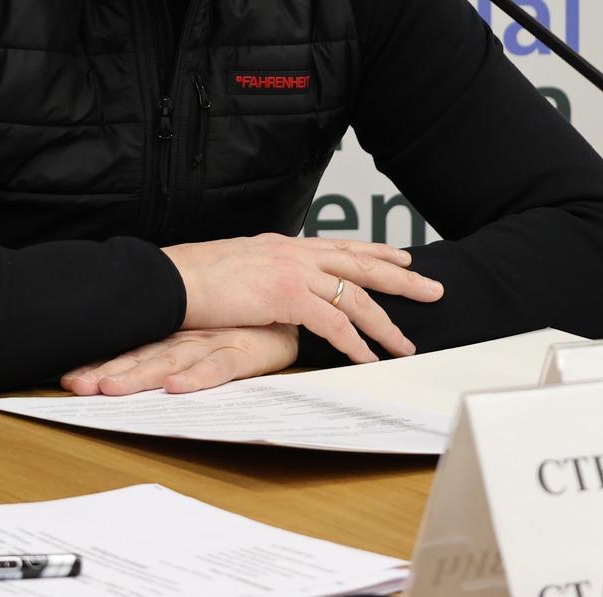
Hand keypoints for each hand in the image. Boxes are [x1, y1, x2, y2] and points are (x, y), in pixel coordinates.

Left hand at [62, 325, 298, 395]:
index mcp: (177, 332)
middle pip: (142, 356)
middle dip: (107, 371)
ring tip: (110, 387)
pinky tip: (176, 387)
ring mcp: (214, 341)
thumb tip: (137, 366)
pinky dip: (196, 377)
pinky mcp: (244, 349)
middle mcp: (189, 335)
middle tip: (75, 385)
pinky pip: (218, 365)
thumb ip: (174, 345)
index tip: (67, 378)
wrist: (295, 305)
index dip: (100, 360)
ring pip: (170, 360)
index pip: (132, 348)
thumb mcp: (206, 334)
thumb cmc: (247, 324)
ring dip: (140, 375)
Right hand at [162, 233, 441, 363]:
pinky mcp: (285, 294)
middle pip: (360, 264)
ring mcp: (292, 271)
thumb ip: (265, 277)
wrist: (169, 279)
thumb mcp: (238, 269)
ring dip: (384, 323)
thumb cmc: (193, 279)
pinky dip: (353, 342)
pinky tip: (367, 358)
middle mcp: (294, 252)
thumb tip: (276, 293)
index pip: (340, 246)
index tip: (401, 258)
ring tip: (406, 344)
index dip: (374, 252)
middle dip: (401, 278)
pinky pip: (331, 322)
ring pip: (353, 295)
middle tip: (434, 289)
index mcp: (284, 245)